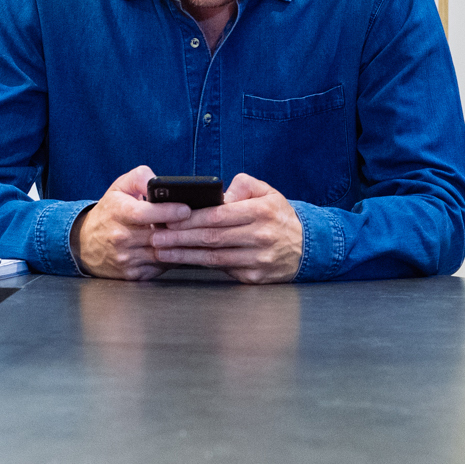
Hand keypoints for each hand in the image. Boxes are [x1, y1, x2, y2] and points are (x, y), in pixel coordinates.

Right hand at [72, 166, 192, 279]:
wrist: (85, 243)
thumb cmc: (109, 211)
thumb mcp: (120, 187)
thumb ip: (140, 178)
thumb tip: (159, 182)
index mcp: (118, 213)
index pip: (145, 213)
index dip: (168, 211)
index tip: (186, 209)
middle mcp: (120, 237)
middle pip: (158, 235)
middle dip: (180, 230)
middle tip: (197, 223)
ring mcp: (126, 258)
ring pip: (163, 253)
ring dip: (179, 245)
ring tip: (191, 235)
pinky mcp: (132, 274)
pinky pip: (161, 267)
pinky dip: (172, 258)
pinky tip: (177, 248)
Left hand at [150, 173, 303, 282]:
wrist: (308, 247)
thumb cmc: (280, 218)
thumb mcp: (269, 193)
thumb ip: (244, 185)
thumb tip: (221, 194)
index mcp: (262, 212)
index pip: (219, 215)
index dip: (191, 218)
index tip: (169, 217)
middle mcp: (260, 236)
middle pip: (212, 238)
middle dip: (180, 237)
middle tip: (156, 236)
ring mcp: (258, 259)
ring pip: (214, 258)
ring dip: (184, 255)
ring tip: (162, 251)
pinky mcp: (255, 277)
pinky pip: (223, 271)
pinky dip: (201, 265)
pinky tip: (184, 261)